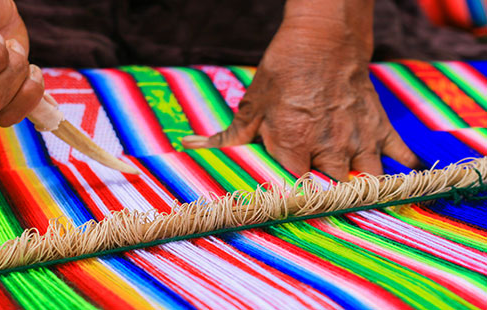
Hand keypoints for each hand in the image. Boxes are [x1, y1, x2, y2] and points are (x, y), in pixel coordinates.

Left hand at [182, 1, 418, 180]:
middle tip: (322, 197)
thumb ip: (229, 134)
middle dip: (327, 195)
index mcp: (292, 146)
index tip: (292, 203)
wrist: (324, 37)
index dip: (293, 198)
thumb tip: (189, 145)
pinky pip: (400, 154)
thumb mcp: (253, 103)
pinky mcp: (379, 125)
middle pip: (332, 191)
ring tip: (354, 192)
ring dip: (360, 188)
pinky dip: (402, 167)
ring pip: (367, 180)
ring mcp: (358, 138)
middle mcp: (327, 148)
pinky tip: (400, 177)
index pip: (295, 191)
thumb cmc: (284, 69)